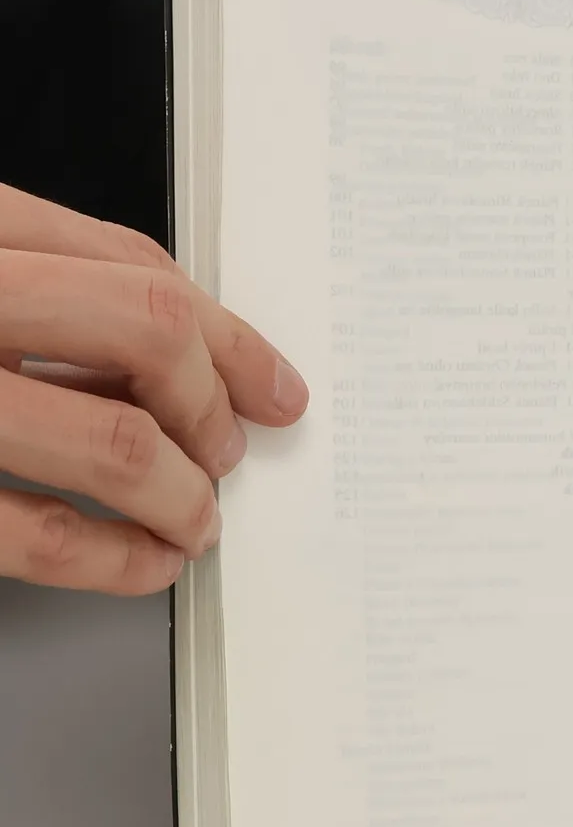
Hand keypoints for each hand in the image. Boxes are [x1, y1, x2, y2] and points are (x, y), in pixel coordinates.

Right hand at [0, 182, 306, 594]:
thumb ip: (55, 298)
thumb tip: (183, 358)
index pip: (127, 266)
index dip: (226, 335)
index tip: (272, 386)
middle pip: (146, 326)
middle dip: (213, 401)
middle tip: (229, 451)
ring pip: (117, 442)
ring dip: (184, 496)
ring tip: (194, 519)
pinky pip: (46, 538)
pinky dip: (121, 560)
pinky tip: (143, 559)